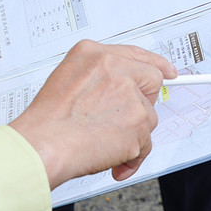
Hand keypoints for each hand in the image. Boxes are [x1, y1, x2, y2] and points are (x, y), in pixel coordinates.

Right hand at [9, 41, 175, 187]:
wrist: (42, 145)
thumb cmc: (48, 121)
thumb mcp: (67, 80)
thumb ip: (98, 78)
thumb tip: (122, 88)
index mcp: (93, 54)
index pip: (134, 54)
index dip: (154, 64)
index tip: (168, 70)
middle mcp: (114, 68)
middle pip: (151, 81)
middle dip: (142, 103)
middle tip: (122, 120)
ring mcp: (129, 94)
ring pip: (148, 116)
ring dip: (131, 134)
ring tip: (102, 142)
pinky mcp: (138, 121)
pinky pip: (145, 144)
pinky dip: (130, 157)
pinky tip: (109, 157)